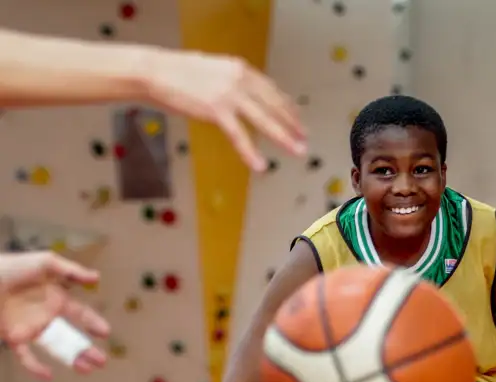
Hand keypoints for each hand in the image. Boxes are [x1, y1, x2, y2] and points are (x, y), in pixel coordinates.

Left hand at [0, 252, 109, 379]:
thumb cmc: (12, 266)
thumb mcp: (45, 263)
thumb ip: (71, 271)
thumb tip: (96, 277)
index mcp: (55, 299)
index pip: (80, 314)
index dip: (93, 323)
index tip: (105, 333)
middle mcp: (46, 316)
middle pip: (72, 336)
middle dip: (87, 349)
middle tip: (102, 361)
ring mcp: (30, 328)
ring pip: (55, 349)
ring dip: (71, 359)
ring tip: (86, 369)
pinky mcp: (13, 337)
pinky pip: (26, 356)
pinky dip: (36, 367)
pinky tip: (49, 376)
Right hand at [143, 48, 306, 168]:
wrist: (157, 71)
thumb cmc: (180, 73)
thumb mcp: (214, 72)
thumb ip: (233, 83)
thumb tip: (246, 98)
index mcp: (240, 68)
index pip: (272, 90)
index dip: (288, 107)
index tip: (298, 120)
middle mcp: (239, 79)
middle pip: (274, 105)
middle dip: (292, 124)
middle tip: (305, 139)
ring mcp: (229, 94)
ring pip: (264, 120)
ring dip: (284, 138)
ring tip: (298, 151)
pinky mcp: (216, 110)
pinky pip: (239, 136)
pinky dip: (251, 152)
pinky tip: (261, 165)